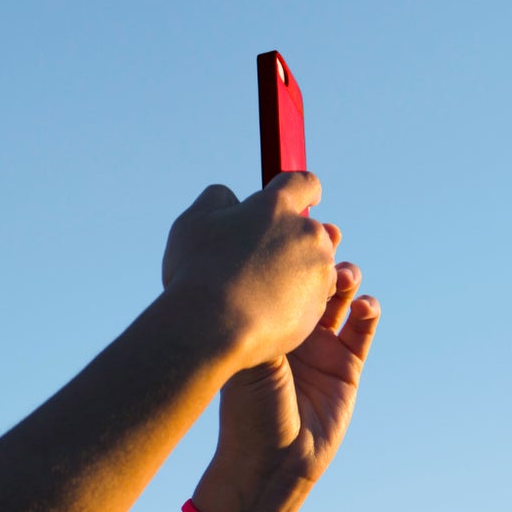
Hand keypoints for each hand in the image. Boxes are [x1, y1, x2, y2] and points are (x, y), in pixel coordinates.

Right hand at [160, 172, 341, 371]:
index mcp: (276, 206)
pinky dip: (294, 303)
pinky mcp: (319, 306)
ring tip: (258, 293)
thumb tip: (232, 198)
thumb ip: (216, 199)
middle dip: (291, 242)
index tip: (307, 197)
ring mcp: (317, 271)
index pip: (303, 184)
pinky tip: (264, 313)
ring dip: (296, 272)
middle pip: (309, 230)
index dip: (304, 190)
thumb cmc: (197, 271)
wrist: (213, 326)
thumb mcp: (192, 222)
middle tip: (258, 262)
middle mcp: (306, 233)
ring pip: (314, 266)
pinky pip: (312, 300)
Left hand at [202, 262, 381, 511]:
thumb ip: (262, 314)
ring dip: (344, 277)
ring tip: (342, 275)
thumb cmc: (246, 411)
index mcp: (259, 323)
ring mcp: (319, 345)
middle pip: (309, 278)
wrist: (270, 460)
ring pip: (339, 296)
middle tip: (326, 237)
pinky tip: (364, 304)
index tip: (294, 227)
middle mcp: (288, 329)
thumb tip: (264, 264)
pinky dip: (368, 309)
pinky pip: (363, 327)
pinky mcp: (347, 365)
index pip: (274, 276)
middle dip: (320, 254)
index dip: (286, 252)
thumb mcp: (248, 356)